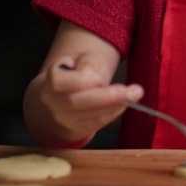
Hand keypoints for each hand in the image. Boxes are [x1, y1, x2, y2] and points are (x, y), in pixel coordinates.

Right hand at [24, 45, 139, 146]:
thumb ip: (89, 63)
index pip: (59, 82)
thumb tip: (96, 77)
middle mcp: (53, 102)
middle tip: (132, 90)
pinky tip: (125, 104)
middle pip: (75, 102)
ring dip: (114, 105)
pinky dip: (112, 114)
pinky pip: (96, 124)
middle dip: (106, 97)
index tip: (100, 77)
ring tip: (134, 94)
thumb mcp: (84, 58)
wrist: (70, 91)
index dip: (80, 81)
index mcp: (51, 80)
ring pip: (88, 115)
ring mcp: (64, 118)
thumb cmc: (78, 70)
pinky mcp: (77, 128)